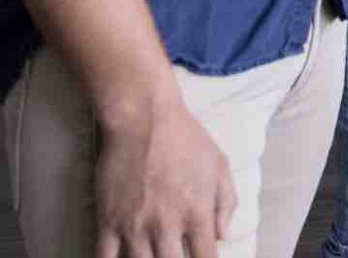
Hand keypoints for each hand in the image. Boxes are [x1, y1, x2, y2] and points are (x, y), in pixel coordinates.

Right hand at [94, 91, 236, 257]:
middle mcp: (166, 225)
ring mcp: (135, 225)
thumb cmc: (186, 139)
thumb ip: (226, 202)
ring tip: (154, 253)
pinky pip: (104, 257)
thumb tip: (223, 235)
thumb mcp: (219, 165)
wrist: (144, 120)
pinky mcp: (108, 220)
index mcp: (197, 212)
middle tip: (175, 255)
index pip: (205, 257)